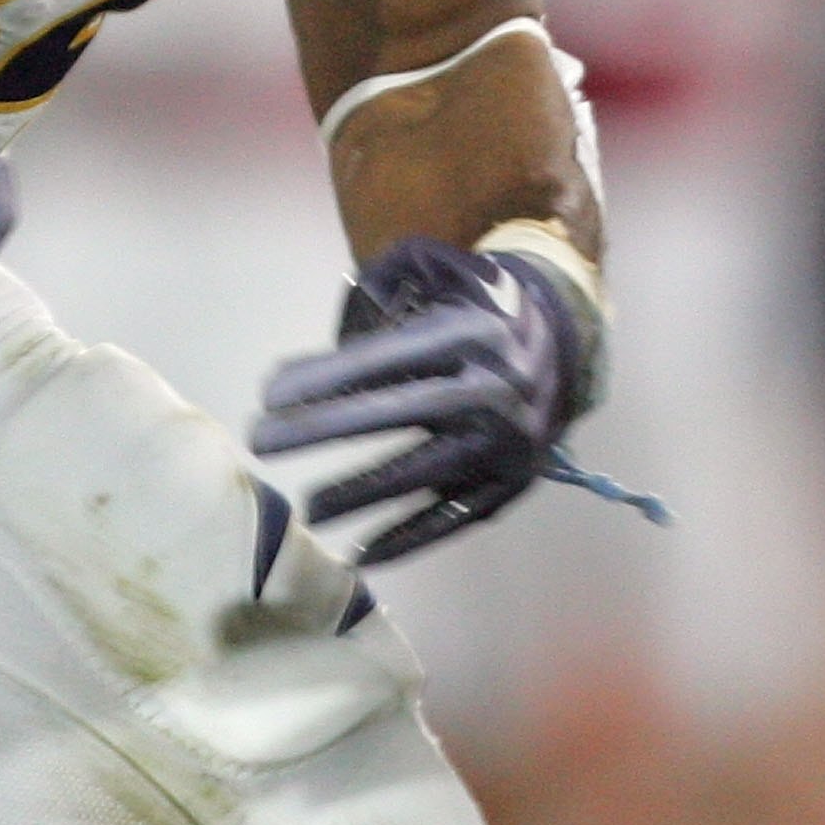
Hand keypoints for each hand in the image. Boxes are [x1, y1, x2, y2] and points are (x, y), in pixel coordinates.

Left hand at [249, 233, 595, 562]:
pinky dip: (411, 537)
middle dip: (323, 428)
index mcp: (469, 332)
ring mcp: (506, 443)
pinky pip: (457, 517)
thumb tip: (320, 356)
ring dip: (362, 494)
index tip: (268, 393)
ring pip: (425, 473)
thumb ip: (379, 292)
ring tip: (306, 508)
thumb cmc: (473, 305)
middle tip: (262, 441)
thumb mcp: (436, 271)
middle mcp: (492, 388)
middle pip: (397, 412)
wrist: (562, 341)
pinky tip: (363, 553)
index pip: (385, 358)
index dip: (324, 375)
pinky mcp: (513, 484)